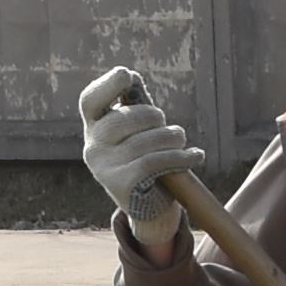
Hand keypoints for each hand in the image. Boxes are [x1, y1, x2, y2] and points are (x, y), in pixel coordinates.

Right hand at [76, 63, 208, 243]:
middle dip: (154, 117)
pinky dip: (180, 157)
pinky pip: (154, 162)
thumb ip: (134, 109)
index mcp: (94, 129)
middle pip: (125, 118)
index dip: (107, 84)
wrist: (150, 210)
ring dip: (172, 138)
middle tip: (171, 129)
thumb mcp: (137, 134)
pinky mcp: (120, 185)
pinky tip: (195, 156)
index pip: (90, 101)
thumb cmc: (147, 161)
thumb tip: (131, 77)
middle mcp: (93, 148)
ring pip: (144, 141)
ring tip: (181, 140)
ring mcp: (104, 167)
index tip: (128, 75)